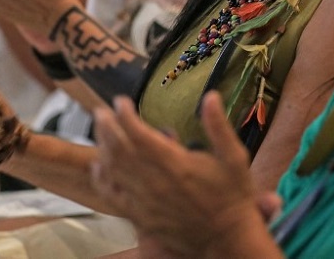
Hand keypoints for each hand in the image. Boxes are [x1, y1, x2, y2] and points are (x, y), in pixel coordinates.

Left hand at [91, 93, 268, 255]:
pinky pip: (113, 196)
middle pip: (119, 150)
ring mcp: (145, 202)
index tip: (120, 101)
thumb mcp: (234, 157)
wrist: (227, 238)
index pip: (140, 135)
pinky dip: (101, 179)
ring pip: (113, 170)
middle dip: (106, 127)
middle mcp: (155, 182)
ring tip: (100, 131)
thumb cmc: (232, 196)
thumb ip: (218, 126)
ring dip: (102, 147)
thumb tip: (211, 96)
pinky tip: (99, 166)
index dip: (125, 116)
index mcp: (175, 164)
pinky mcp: (141, 218)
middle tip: (101, 112)